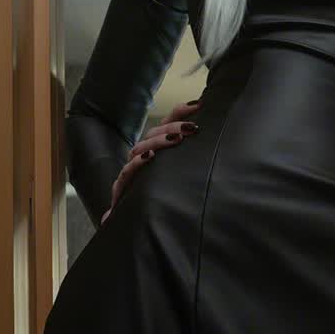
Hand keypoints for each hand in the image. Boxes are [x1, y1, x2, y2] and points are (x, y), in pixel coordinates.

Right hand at [100, 99, 201, 224]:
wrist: (135, 228)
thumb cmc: (161, 202)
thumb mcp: (180, 181)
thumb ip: (192, 163)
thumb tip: (212, 139)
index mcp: (155, 152)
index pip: (165, 126)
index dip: (178, 113)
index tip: (198, 105)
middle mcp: (142, 158)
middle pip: (153, 134)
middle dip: (173, 126)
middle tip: (192, 128)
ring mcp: (132, 172)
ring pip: (140, 149)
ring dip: (158, 142)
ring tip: (176, 138)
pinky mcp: (123, 189)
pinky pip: (127, 173)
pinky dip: (137, 164)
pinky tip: (149, 158)